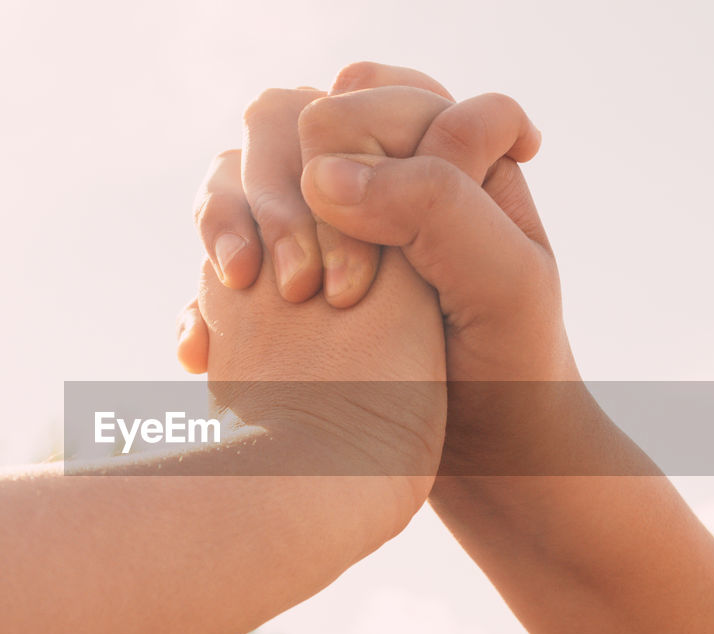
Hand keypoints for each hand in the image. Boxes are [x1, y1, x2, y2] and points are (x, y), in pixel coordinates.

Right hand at [181, 62, 574, 474]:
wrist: (480, 454)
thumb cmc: (510, 364)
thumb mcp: (502, 278)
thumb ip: (434, 202)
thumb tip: (326, 174)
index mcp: (440, 151)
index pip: (363, 98)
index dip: (347, 154)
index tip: (358, 258)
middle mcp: (372, 177)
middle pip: (283, 127)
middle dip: (278, 195)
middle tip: (301, 285)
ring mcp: (315, 229)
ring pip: (235, 181)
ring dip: (225, 226)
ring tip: (243, 290)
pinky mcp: (277, 285)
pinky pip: (215, 264)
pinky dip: (203, 301)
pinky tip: (207, 351)